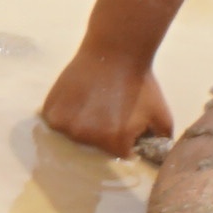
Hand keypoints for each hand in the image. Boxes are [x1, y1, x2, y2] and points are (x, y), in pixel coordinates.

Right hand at [40, 44, 175, 158]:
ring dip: (83, 125)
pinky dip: (66, 115)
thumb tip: (154, 159)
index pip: (120, 154)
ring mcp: (64, 124)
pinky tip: (78, 100)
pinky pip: (58, 123)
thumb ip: (160, 143)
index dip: (126, 140)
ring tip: (93, 104)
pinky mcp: (50, 112)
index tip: (126, 124)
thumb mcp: (162, 116)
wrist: (115, 53)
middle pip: (95, 146)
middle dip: (103, 134)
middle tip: (109, 112)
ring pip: (74, 135)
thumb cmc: (140, 84)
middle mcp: (85, 136)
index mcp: (113, 141)